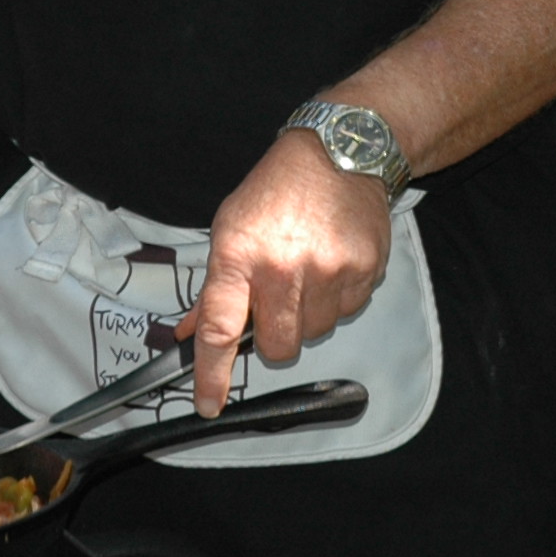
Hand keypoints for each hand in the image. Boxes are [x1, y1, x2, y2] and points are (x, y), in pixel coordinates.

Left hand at [179, 129, 391, 416]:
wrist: (341, 152)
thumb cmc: (277, 188)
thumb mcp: (230, 226)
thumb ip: (215, 286)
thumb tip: (192, 335)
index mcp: (239, 254)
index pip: (220, 328)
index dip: (211, 374)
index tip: (208, 404)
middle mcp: (282, 267)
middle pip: (276, 345)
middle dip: (272, 335)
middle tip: (274, 302)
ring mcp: (327, 271)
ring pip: (313, 333)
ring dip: (307, 315)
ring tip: (307, 271)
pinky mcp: (363, 271)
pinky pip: (346, 312)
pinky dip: (336, 298)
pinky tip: (331, 263)